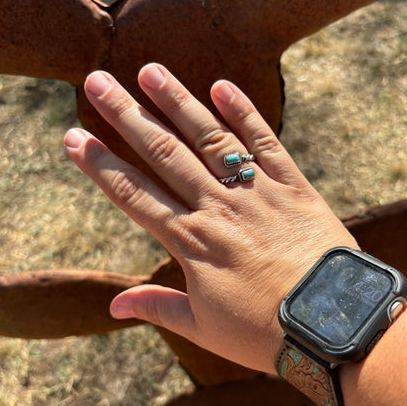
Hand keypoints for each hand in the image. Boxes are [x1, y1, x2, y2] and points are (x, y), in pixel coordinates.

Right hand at [64, 64, 357, 373]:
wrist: (333, 325)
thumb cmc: (264, 333)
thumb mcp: (203, 328)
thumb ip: (157, 306)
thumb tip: (114, 306)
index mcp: (192, 243)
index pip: (134, 195)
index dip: (100, 166)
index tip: (73, 138)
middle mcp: (218, 209)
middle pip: (163, 154)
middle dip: (126, 115)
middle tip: (96, 81)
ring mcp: (256, 194)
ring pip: (210, 139)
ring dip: (178, 102)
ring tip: (149, 71)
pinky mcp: (293, 188)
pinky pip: (266, 143)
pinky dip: (244, 113)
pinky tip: (221, 86)